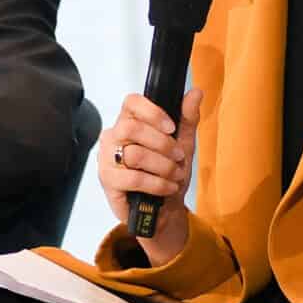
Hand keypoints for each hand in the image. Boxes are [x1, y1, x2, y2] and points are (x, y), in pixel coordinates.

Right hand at [98, 87, 202, 262]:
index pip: (131, 102)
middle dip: (162, 144)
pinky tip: (167, 187)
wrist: (166, 209)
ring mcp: (106, 159)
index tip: (172, 128)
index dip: (152, 112)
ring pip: (135, 155)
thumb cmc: (169, 174)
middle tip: (178, 157)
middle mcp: (113, 137)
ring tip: (174, 176)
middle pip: (131, 128)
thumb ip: (187, 118)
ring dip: (163, 167)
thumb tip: (196, 93)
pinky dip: (157, 184)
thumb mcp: (183, 144)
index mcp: (129, 122)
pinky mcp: (108, 181)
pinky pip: (134, 178)